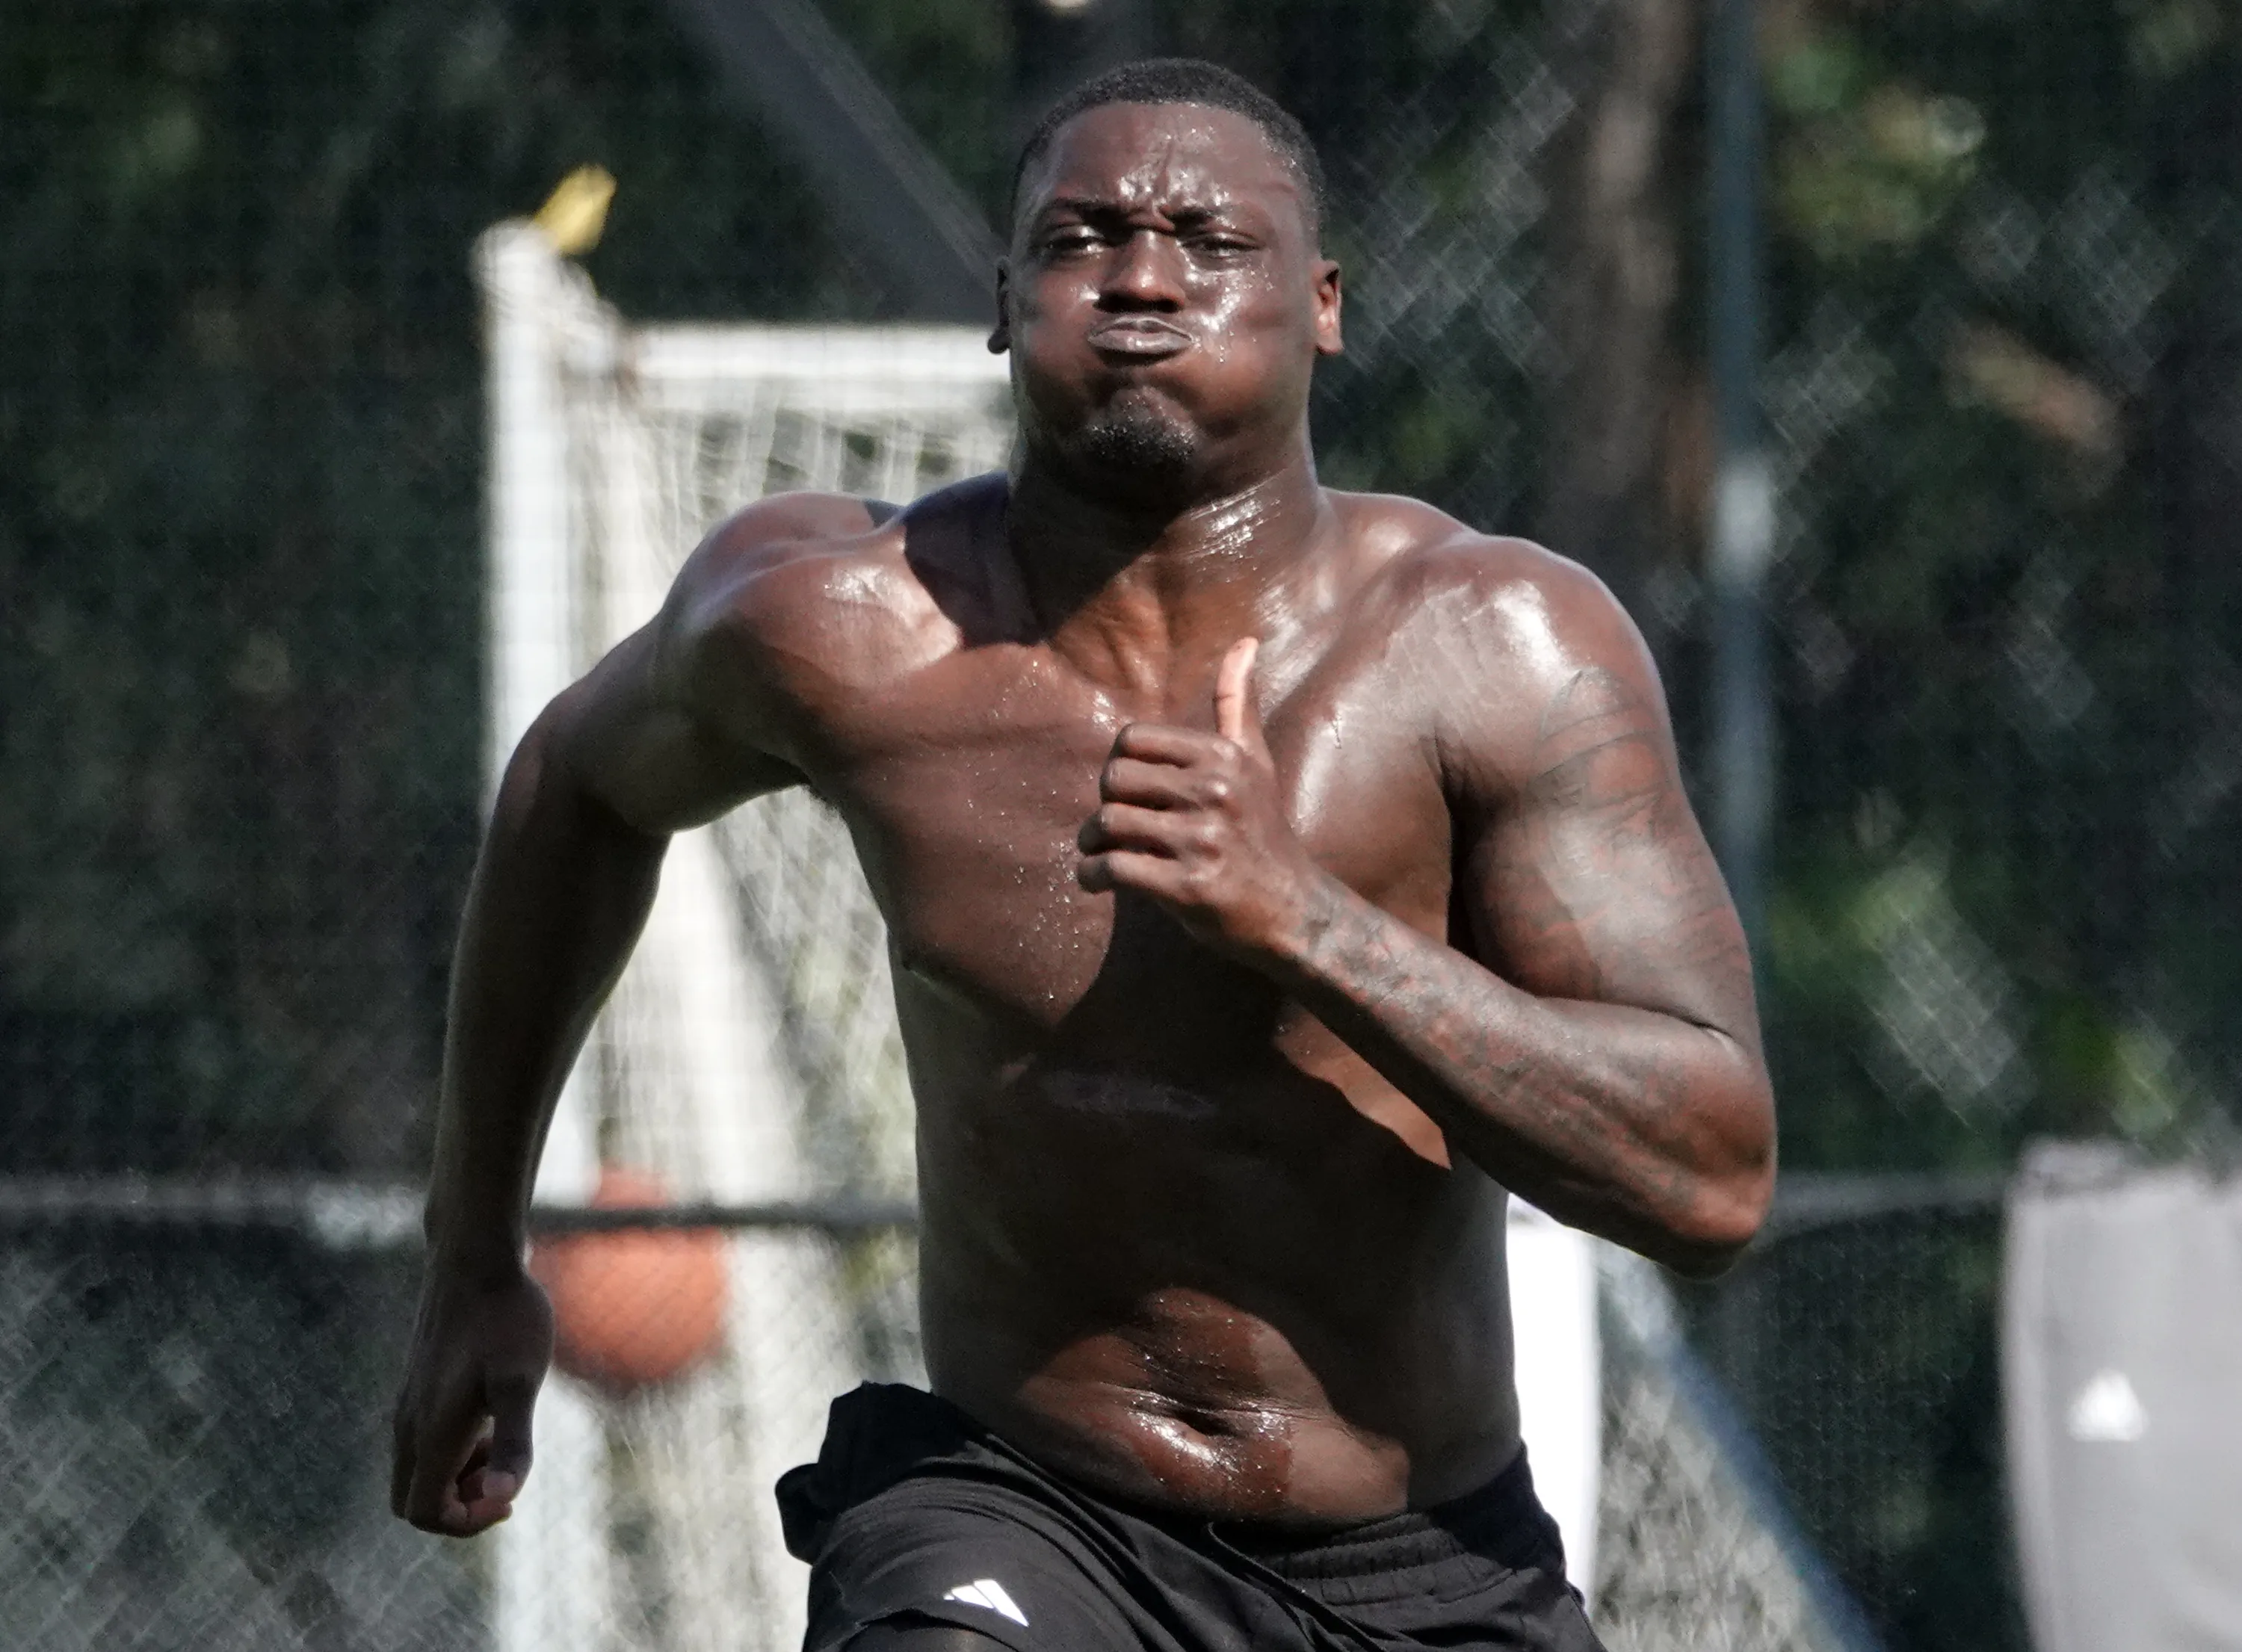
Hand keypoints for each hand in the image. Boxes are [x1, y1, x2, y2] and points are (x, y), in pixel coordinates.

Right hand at [390, 1259, 554, 1535]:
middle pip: (413, 1501)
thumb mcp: (522, 1382)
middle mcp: (407, 1424)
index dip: (466, 1521)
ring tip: (501, 1438)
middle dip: (459, 1504)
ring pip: (417, 1470)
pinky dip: (453, 1449)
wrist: (474, 1258)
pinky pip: (421, 1442)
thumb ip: (513, 1443)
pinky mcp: (416, 1385)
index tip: (509, 1497)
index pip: (424, 1513)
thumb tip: (504, 1500)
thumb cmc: (506, 1317)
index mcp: (429, 1433)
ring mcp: (407, 1404)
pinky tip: (490, 1413)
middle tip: (504, 1472)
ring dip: (458, 1475)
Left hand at [1078, 637, 1329, 960]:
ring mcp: (1202, 840)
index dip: (1119, 766)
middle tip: (1108, 828)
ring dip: (1090, 844)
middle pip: (1114, 779)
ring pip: (1108, 823)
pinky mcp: (1188, 887)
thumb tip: (1245, 641)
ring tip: (1098, 853)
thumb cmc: (1262, 831)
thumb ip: (1237, 704)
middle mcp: (1215, 792)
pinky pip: (1113, 868)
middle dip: (1103, 805)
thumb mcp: (1255, 762)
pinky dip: (1091, 876)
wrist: (1290, 909)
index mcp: (1223, 757)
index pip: (1132, 740)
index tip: (1129, 791)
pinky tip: (1095, 881)